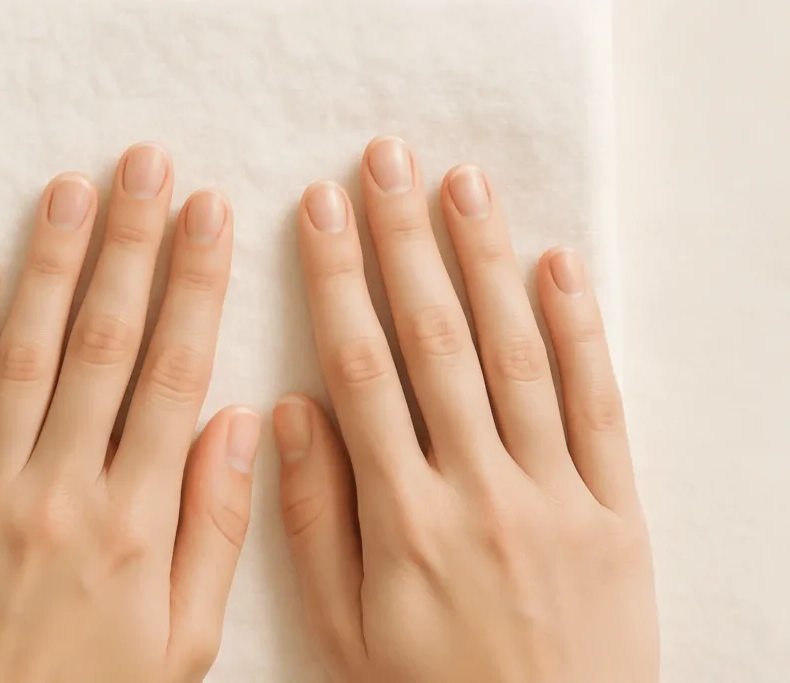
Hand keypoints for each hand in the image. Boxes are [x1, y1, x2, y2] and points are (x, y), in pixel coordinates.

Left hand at [0, 144, 258, 682]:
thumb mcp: (184, 645)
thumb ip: (214, 531)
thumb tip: (239, 426)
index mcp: (137, 522)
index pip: (176, 374)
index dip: (194, 286)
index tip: (208, 216)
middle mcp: (61, 492)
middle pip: (104, 345)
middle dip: (131, 247)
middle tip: (145, 168)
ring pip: (24, 357)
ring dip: (51, 267)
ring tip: (72, 192)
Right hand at [274, 137, 658, 682]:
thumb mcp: (344, 633)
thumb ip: (315, 521)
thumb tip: (290, 412)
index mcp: (403, 518)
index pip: (360, 370)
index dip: (336, 281)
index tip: (319, 212)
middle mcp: (479, 490)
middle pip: (435, 342)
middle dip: (405, 242)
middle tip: (386, 163)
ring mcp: (556, 496)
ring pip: (515, 356)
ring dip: (485, 262)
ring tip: (462, 184)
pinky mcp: (616, 512)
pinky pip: (598, 408)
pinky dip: (580, 333)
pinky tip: (556, 267)